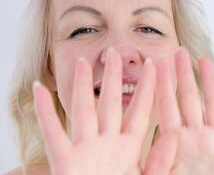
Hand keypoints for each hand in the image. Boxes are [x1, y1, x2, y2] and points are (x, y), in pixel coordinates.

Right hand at [33, 48, 155, 174]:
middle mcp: (107, 144)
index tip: (154, 65)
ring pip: (84, 111)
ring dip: (82, 87)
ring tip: (83, 63)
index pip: (141, 110)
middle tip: (116, 53)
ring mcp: (85, 150)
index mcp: (130, 148)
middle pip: (111, 104)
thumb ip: (160, 160)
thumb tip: (172, 136)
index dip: (147, 88)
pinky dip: (44, 113)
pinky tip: (38, 91)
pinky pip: (53, 134)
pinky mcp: (65, 163)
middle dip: (113, 78)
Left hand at [147, 48, 213, 174]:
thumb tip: (162, 135)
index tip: (157, 64)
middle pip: (189, 99)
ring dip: (212, 83)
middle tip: (178, 53)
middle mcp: (197, 137)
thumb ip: (159, 159)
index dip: (162, 84)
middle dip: (183, 75)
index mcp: (177, 143)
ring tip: (206, 61)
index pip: (167, 106)